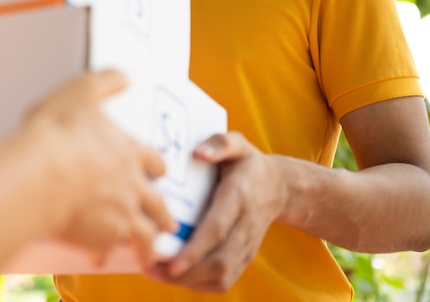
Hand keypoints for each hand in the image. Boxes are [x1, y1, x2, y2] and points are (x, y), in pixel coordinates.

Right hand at [20, 69, 176, 267]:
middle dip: (164, 214)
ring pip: (145, 235)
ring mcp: (121, 213)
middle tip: (169, 223)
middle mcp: (132, 185)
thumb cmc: (58, 132)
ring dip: (150, 245)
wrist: (41, 174)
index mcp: (129, 152)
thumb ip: (105, 82)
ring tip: (151, 254)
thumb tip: (125, 75)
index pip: (154, 161)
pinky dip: (106, 254)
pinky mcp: (103, 236)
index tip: (160, 173)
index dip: (157, 167)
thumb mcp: (82, 92)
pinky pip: (110, 250)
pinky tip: (99, 258)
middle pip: (158, 204)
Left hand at [146, 131, 287, 291]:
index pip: (218, 229)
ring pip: (221, 276)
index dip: (196, 249)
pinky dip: (199, 285)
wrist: (279, 187)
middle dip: (185, 273)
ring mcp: (247, 245)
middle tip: (150, 268)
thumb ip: (220, 144)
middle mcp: (245, 226)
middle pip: (219, 261)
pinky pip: (224, 281)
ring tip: (156, 272)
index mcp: (239, 197)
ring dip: (187, 281)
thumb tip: (199, 152)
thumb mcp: (238, 144)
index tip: (172, 263)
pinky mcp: (244, 257)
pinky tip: (175, 276)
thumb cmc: (247, 163)